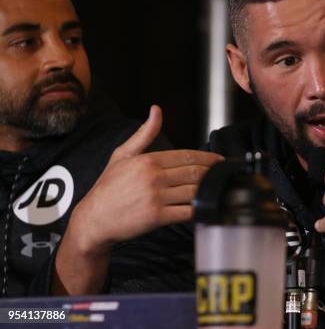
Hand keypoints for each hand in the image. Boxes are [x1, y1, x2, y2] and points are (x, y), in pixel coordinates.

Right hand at [66, 105, 223, 254]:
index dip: (208, 158)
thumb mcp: (122, 155)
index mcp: (149, 160)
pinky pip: (187, 212)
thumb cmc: (108, 187)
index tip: (221, 161)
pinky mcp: (157, 217)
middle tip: (225, 175)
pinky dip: (200, 210)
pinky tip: (207, 208)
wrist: (94, 219)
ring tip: (220, 190)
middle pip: (194, 173)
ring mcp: (156, 197)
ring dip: (209, 191)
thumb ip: (144, 134)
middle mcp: (154, 177)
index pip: (188, 156)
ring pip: (194, 191)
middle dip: (213, 174)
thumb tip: (157, 109)